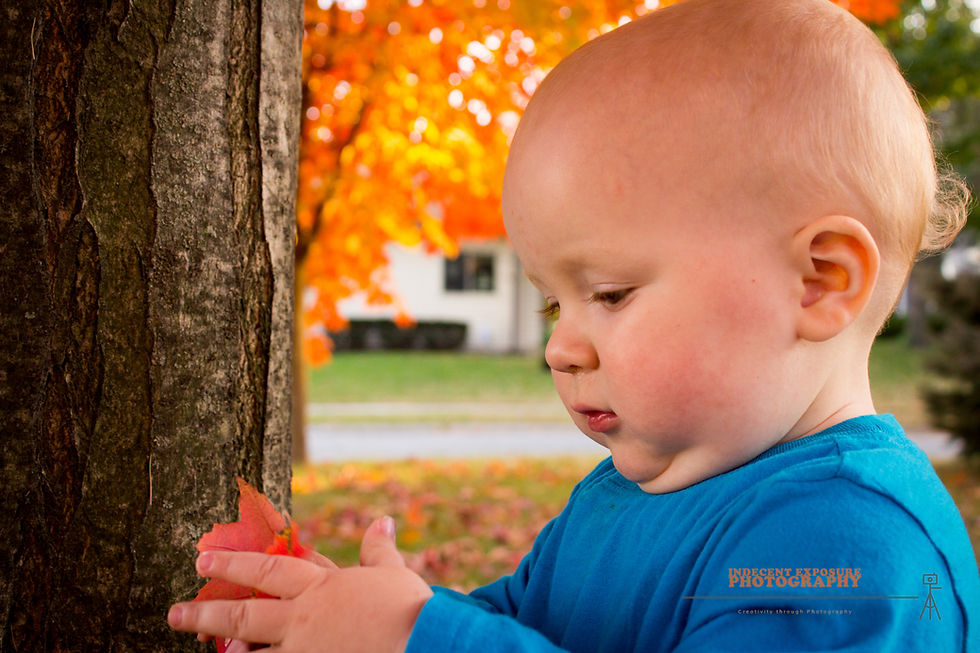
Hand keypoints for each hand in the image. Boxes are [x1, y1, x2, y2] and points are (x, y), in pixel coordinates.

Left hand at [168, 516, 433, 651]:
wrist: (422, 643)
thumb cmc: (410, 609)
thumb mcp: (394, 574)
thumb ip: (379, 551)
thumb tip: (382, 521)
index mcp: (323, 587)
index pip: (272, 568)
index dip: (238, 560)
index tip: (205, 555)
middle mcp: (304, 618)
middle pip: (247, 609)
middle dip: (208, 606)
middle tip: (175, 608)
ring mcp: (303, 651)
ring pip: (250, 646)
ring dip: (220, 642)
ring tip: (197, 639)